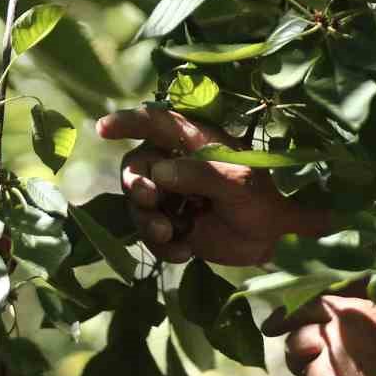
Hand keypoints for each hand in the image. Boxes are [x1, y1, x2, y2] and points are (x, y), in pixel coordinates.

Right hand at [95, 105, 328, 264]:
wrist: (272, 240)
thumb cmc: (261, 200)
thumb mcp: (239, 183)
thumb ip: (201, 174)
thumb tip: (160, 172)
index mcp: (194, 141)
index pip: (155, 122)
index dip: (127, 122)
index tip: (103, 128)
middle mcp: (175, 163)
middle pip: (135, 166)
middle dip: (136, 184)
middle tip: (150, 198)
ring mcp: (170, 196)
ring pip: (137, 204)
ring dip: (147, 221)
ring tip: (170, 235)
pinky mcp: (170, 225)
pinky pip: (149, 234)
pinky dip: (162, 246)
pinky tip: (185, 253)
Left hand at [263, 295, 375, 375]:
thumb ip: (365, 302)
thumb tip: (349, 288)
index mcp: (347, 310)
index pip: (299, 308)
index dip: (280, 319)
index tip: (269, 329)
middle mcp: (335, 335)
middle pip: (294, 345)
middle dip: (301, 356)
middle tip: (320, 365)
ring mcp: (333, 368)